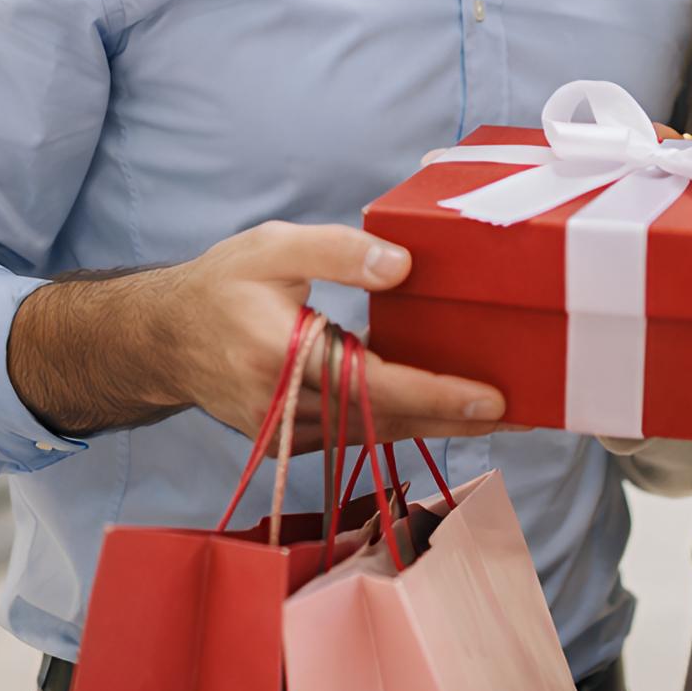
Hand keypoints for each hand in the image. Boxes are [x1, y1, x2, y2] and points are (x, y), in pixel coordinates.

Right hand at [8, 221, 508, 446]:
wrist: (162, 339)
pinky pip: (357, 436)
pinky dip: (401, 423)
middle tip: (529, 411)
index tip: (492, 398)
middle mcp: (284, 409)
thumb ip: (337, 251)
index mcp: (280, 358)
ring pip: (377, 435)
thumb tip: (402, 266)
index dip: (437, 395)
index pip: (375, 386)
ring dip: (439, 425)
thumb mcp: (272, 246)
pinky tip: (443, 409)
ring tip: (502, 412)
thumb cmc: (220, 285)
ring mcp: (286, 435)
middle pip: (389, 421)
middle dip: (460, 418)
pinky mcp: (289, 444)